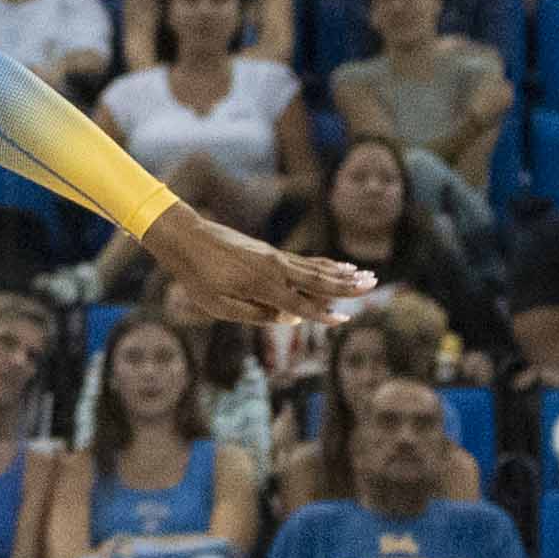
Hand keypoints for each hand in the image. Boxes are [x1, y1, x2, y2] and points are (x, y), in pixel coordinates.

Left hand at [142, 203, 372, 329]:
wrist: (185, 237)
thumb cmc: (196, 276)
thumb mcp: (217, 305)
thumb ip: (255, 314)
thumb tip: (289, 320)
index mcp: (261, 285)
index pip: (300, 305)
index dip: (323, 316)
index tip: (346, 320)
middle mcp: (274, 268)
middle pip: (318, 281)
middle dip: (346, 287)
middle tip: (373, 286)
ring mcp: (274, 258)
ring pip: (315, 268)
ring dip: (342, 274)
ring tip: (367, 275)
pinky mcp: (270, 253)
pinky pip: (305, 261)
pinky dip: (325, 264)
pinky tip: (339, 265)